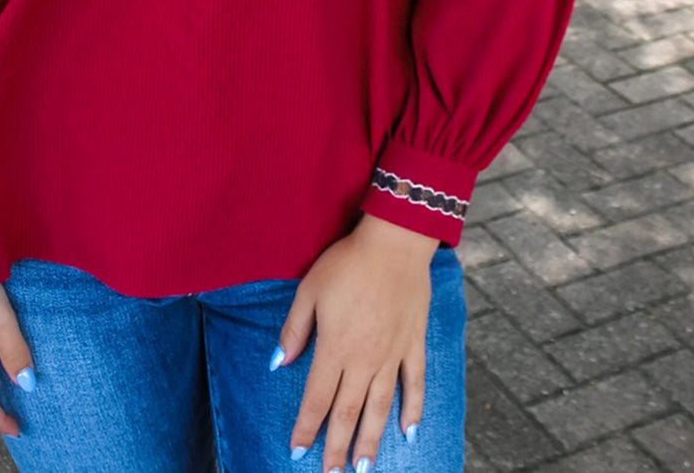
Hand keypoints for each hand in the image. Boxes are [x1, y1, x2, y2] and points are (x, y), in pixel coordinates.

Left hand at [277, 214, 438, 470]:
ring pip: (380, 408)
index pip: (317, 399)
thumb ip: (294, 329)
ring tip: (363, 467)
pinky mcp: (413, 345)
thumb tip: (279, 363)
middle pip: (348, 413)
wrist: (393, 244)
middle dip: (337, 447)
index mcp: (335, 348)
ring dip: (371, 440)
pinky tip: (409, 431)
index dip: (307, 428)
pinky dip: (412, 409)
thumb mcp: (309, 290)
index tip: (298, 450)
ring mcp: (392, 355)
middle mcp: (364, 360)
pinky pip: (414, 384)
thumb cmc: (347, 263)